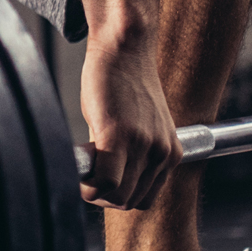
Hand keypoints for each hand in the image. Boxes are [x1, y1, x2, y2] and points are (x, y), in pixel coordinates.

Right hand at [77, 39, 180, 209]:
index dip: (118, 195)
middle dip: (104, 196)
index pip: (145, 199)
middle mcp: (161, 152)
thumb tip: (106, 181)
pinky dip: (87, 182)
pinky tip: (80, 162)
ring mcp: (142, 145)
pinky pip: (104, 181)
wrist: (124, 48)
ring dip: (94, 190)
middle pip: (129, 202)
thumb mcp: (139, 126)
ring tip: (84, 167)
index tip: (102, 180)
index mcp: (170, 152)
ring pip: (117, 196)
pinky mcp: (118, 136)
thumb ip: (131, 154)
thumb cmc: (124, 83)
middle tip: (88, 175)